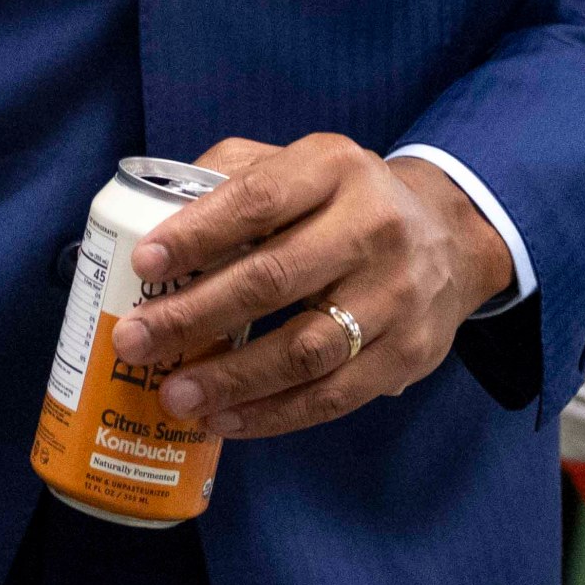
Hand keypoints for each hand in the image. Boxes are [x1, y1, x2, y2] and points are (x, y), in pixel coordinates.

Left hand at [110, 134, 513, 438]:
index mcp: (334, 168)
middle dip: (194, 316)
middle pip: (274, 280)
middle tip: (134, 342)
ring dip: (231, 378)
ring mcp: (396, 295)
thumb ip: (229, 178)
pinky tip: (224, 419)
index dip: (196, 234)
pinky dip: (274, 414)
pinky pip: (334, 395)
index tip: (142, 264)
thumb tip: (148, 218)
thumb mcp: (298, 164)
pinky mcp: (409, 354)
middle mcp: (373, 227)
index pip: (257, 200)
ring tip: (174, 395)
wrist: (450, 238)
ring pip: (305, 349)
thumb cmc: (343, 200)